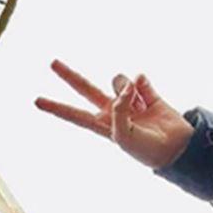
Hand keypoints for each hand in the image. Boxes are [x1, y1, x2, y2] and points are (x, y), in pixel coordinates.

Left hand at [34, 60, 193, 168]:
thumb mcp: (122, 134)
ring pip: (118, 80)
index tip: (36, 101)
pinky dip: (143, 86)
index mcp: (102, 124)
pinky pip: (140, 80)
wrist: (176, 148)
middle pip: (85, 89)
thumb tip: (126, 82)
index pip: (73, 114)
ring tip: (138, 105)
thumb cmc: (146, 149)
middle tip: (51, 63)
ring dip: (126, 88)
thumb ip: (119, 108)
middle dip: (69, 76)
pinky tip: (149, 98)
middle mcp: (112, 111)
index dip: (55, 107)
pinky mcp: (148, 93)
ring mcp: (129, 101)